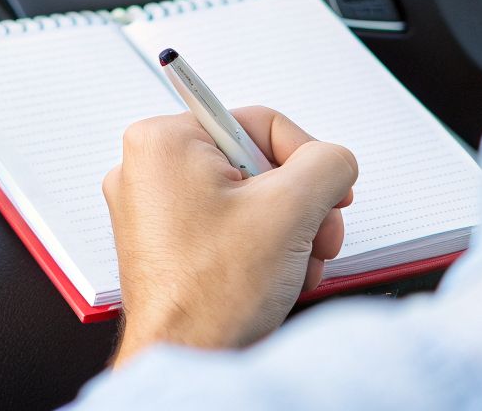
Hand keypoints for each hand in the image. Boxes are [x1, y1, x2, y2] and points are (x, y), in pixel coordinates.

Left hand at [101, 106, 356, 363]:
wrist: (187, 358)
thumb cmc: (212, 293)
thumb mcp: (292, 208)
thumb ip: (328, 164)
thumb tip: (334, 159)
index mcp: (163, 141)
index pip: (259, 123)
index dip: (307, 160)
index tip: (329, 194)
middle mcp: (147, 169)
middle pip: (255, 165)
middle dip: (298, 206)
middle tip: (316, 237)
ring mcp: (151, 209)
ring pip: (246, 200)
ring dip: (285, 232)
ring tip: (294, 265)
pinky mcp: (162, 244)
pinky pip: (225, 227)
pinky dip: (259, 249)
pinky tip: (274, 278)